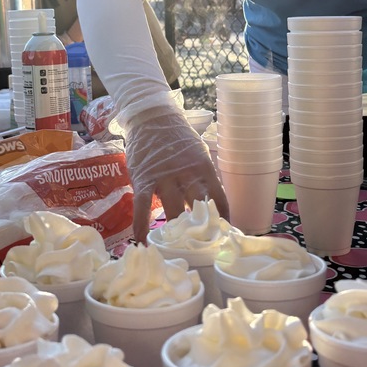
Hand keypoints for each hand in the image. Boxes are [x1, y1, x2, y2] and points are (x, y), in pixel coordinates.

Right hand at [122, 109, 228, 242]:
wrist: (150, 116)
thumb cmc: (175, 136)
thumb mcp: (197, 153)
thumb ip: (201, 177)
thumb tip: (209, 202)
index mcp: (204, 167)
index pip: (219, 197)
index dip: (222, 218)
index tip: (224, 234)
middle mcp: (187, 174)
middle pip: (198, 207)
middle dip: (202, 228)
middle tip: (204, 247)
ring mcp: (164, 177)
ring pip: (173, 210)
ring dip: (176, 232)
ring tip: (177, 250)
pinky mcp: (143, 179)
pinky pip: (142, 206)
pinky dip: (142, 225)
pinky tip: (142, 241)